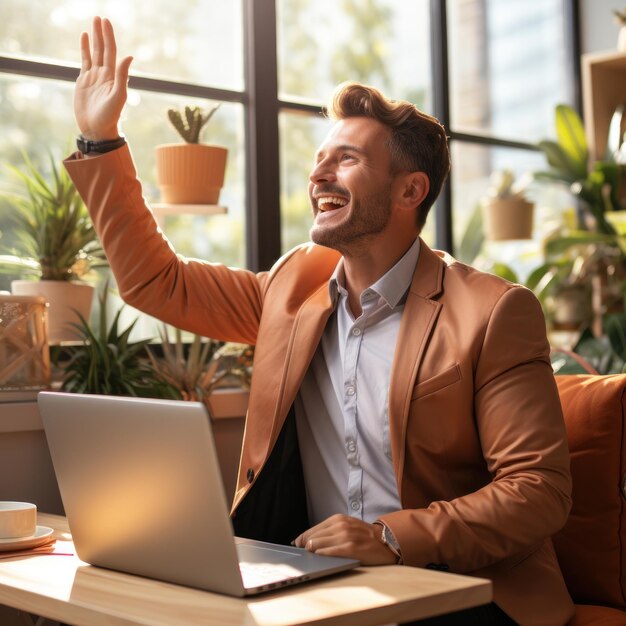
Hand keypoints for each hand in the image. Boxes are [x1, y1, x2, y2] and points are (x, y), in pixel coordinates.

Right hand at [74, 16, 132, 140]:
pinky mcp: (84, 81)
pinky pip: (85, 61)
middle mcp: (105, 75)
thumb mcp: (118, 96)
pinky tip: (84, 38)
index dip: (109, 36)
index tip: (106, 22)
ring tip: (93, 23)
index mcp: (113, 77)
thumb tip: (129, 56)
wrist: (97, 130)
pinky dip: (84, 49)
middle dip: (101, 33)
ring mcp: (94, 77)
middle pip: (103, 49)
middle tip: (99, 17)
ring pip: (94, 53)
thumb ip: (122, 76)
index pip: (111, 52)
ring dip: (94, 38)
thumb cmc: (110, 116)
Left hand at [293, 514, 397, 564]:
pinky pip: (329, 553)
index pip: (311, 530)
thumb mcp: (345, 526)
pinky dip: (322, 556)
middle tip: (302, 555)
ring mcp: (345, 536)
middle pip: (311, 538)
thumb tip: (308, 542)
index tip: (297, 546)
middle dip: (305, 548)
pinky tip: (321, 559)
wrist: (385, 540)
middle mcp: (340, 525)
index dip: (301, 540)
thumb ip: (329, 532)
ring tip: (311, 558)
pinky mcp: (351, 548)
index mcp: (337, 519)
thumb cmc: (363, 535)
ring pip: (317, 546)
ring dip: (312, 553)